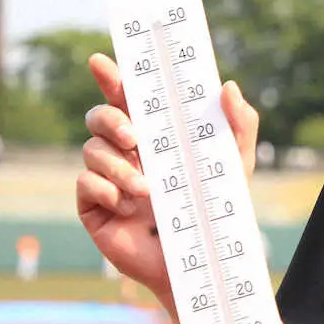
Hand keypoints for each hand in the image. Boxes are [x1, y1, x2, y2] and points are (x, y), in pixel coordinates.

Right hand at [75, 52, 260, 295]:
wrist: (201, 262)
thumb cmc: (218, 210)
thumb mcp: (237, 165)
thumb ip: (238, 125)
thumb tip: (228, 86)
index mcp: (155, 136)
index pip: (127, 98)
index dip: (111, 77)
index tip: (101, 61)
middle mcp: (126, 153)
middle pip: (99, 117)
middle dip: (109, 118)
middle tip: (134, 137)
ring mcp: (107, 179)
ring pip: (91, 150)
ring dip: (118, 166)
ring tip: (147, 191)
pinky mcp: (94, 207)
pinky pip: (84, 184)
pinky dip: (104, 190)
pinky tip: (127, 206)